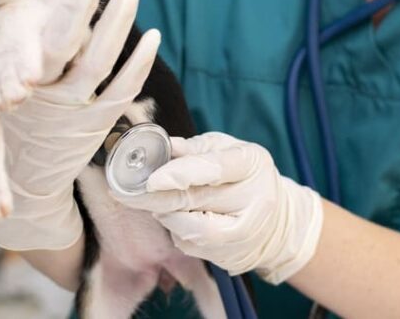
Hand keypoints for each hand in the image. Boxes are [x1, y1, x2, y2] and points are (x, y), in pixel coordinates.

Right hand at [0, 0, 159, 248]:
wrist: (22, 185)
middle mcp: (41, 95)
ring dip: (117, 24)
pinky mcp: (98, 123)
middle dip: (82, 4)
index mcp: (7, 81)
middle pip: (66, 43)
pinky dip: (139, 62)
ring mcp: (73, 111)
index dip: (29, 0)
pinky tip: (152, 35)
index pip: (19, 34)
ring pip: (100, 61)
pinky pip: (123, 88)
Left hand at [112, 132, 323, 284]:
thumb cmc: (242, 176)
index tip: (151, 178)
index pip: (215, 168)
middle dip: (153, 197)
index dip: (181, 174)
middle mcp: (253, 198)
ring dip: (164, 215)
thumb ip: (193, 150)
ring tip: (155, 203)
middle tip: (122, 191)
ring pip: (190, 229)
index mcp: (252, 163)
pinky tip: (175, 219)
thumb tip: (159, 145)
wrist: (277, 220)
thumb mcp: (225, 150)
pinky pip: (191, 245)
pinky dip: (175, 232)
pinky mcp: (231, 255)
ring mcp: (244, 231)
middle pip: (195, 200)